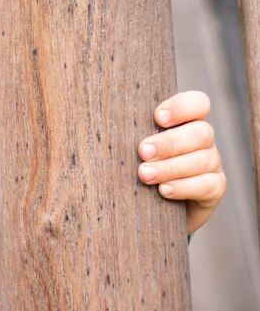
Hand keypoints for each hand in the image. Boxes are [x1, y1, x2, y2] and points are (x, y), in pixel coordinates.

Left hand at [137, 91, 225, 233]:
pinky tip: (164, 191)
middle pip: (201, 132)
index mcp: (185, 122)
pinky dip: (185, 187)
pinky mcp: (214, 188)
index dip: (182, 107)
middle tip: (142, 151)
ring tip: (144, 175)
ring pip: (203, 159)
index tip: (157, 117)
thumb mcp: (130, 147)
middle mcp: (202, 140)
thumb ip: (126, 133)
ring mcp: (211, 163)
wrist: (149, 207)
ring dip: (171, 167)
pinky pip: (208, 185)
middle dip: (169, 142)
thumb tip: (96, 121)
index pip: (198, 103)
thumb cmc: (133, 166)